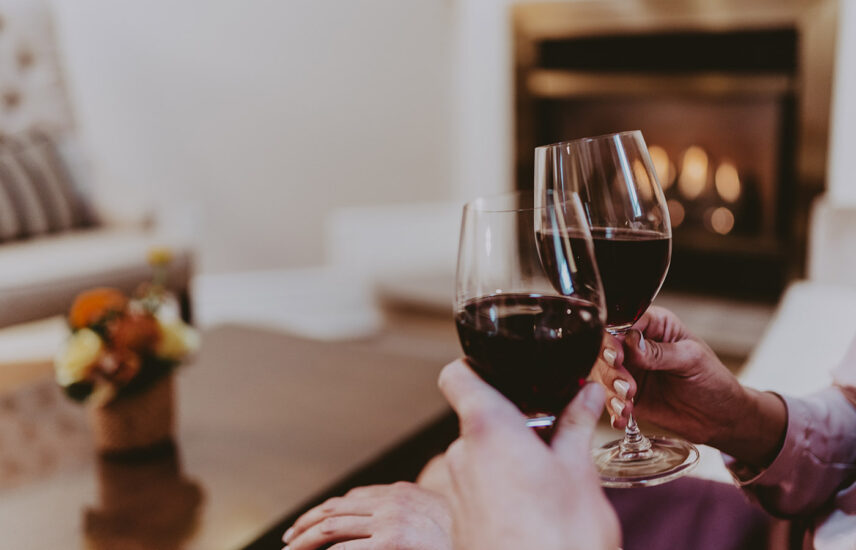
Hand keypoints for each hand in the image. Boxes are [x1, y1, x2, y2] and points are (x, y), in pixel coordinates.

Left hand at [282, 482, 451, 549]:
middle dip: (306, 525)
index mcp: (402, 493)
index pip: (351, 499)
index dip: (323, 512)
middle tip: (288, 541)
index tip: (305, 526)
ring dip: (304, 541)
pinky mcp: (393, 541)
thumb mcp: (431, 517)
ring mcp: (392, 519)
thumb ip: (404, 514)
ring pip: (331, 527)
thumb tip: (373, 528)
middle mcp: (393, 500)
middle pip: (335, 509)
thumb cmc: (459, 537)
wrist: (484, 542)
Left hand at [439, 359, 619, 549]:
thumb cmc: (561, 540)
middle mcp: (462, 453)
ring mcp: (456, 488)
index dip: (476, 364)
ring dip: (509, 456)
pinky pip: (478, 485)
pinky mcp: (459, 518)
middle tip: (552, 435)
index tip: (502, 370)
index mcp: (489, 428)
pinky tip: (534, 507)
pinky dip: (501, 485)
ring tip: (550, 479)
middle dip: (513, 421)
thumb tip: (586, 395)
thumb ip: (575, 426)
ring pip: (480, 453)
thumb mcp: (579, 473)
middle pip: (478, 416)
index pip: (457, 374)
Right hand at [611, 306, 785, 468]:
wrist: (720, 418)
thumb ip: (660, 352)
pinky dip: (613, 409)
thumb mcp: (691, 359)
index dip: (615, 338)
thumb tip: (631, 343)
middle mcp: (635, 346)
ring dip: (611, 389)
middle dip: (610, 366)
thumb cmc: (713, 381)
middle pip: (606, 348)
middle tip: (625, 384)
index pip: (624, 323)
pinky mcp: (626, 395)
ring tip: (628, 402)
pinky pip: (609, 400)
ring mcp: (629, 371)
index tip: (618, 355)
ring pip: (603, 373)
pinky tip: (623, 417)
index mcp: (654, 326)